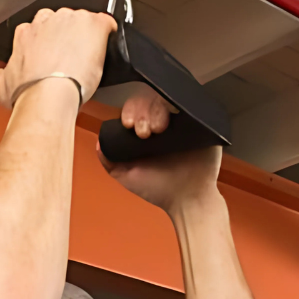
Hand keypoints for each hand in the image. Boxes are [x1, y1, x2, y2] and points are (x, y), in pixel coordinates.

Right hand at [0, 6, 115, 107]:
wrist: (48, 95)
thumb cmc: (28, 93)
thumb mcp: (0, 89)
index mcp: (26, 33)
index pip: (41, 30)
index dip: (49, 45)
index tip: (54, 58)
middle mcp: (47, 21)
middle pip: (62, 24)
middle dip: (68, 39)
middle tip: (72, 62)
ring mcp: (71, 21)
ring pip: (82, 23)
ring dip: (86, 39)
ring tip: (89, 62)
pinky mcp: (93, 24)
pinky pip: (105, 23)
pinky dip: (108, 34)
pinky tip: (107, 48)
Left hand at [102, 89, 222, 208]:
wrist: (189, 199)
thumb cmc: (161, 190)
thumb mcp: (128, 176)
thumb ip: (110, 161)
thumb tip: (99, 142)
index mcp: (146, 130)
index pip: (135, 108)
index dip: (130, 112)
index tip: (128, 125)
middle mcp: (163, 122)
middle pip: (149, 99)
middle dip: (142, 111)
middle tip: (144, 131)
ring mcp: (181, 120)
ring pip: (166, 98)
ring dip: (156, 110)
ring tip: (158, 129)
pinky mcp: (199, 120)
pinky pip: (188, 102)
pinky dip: (177, 102)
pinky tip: (172, 118)